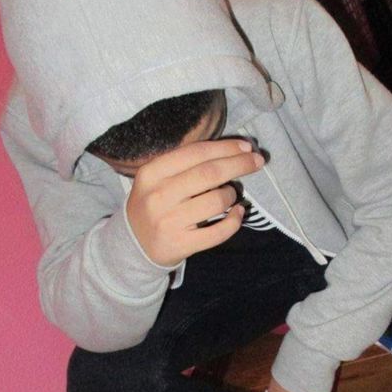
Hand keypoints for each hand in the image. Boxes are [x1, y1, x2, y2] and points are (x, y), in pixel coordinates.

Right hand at [126, 139, 263, 265]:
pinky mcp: (181, 245)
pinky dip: (234, 220)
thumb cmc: (154, 204)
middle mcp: (158, 196)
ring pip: (216, 201)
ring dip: (231, 194)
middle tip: (258, 161)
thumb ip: (185, 164)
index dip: (225, 148)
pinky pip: (218, 232)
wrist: (134, 245)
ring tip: (230, 194)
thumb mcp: (157, 179)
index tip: (246, 146)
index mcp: (151, 173)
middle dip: (239, 164)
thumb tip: (233, 150)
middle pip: (209, 174)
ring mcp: (169, 222)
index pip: (195, 153)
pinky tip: (237, 213)